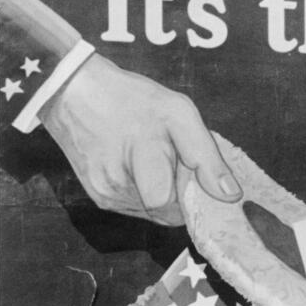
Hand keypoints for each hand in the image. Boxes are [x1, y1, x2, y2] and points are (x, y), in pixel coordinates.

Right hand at [39, 54, 241, 224]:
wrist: (74, 92)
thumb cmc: (130, 98)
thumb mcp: (179, 113)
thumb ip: (206, 157)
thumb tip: (231, 196)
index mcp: (141, 161)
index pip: (173, 208)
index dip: (192, 200)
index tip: (196, 179)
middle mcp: (118, 187)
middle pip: (168, 213)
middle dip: (181, 195)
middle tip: (175, 162)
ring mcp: (105, 196)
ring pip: (154, 213)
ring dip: (164, 194)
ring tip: (155, 160)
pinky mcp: (98, 198)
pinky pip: (137, 208)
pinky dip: (147, 193)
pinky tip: (141, 167)